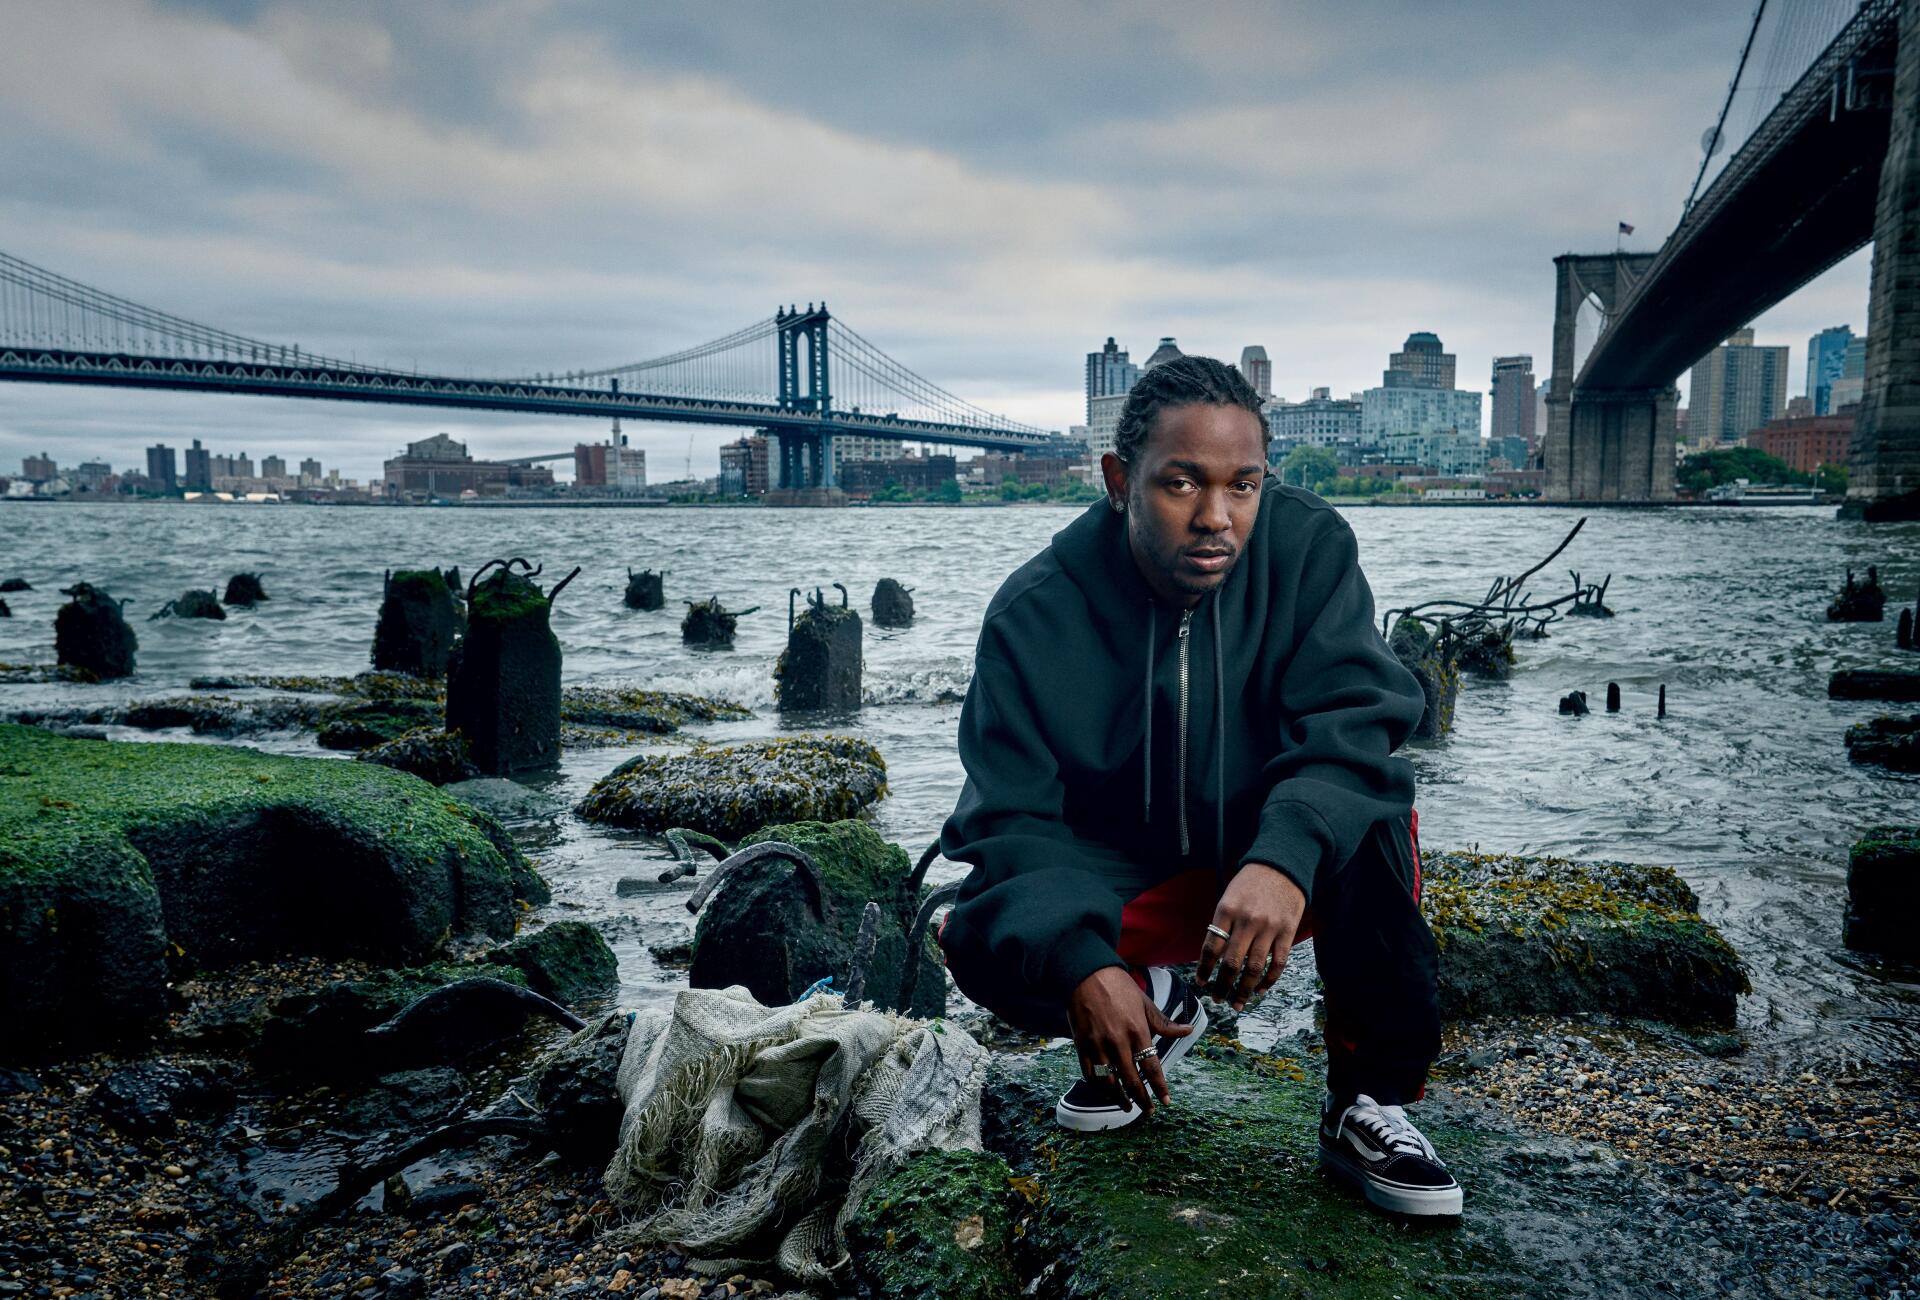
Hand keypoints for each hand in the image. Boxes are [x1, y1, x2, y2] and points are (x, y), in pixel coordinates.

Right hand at [1066, 966, 1194, 1116]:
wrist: (1086, 974)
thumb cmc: (1118, 987)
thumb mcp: (1145, 1003)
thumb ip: (1164, 1023)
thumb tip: (1188, 1030)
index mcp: (1137, 1030)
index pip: (1152, 1067)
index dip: (1160, 1087)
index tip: (1166, 1101)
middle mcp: (1118, 1041)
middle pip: (1132, 1080)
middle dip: (1142, 1099)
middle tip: (1149, 1110)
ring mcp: (1098, 1045)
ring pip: (1110, 1083)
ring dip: (1120, 1099)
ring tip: (1128, 1107)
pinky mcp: (1082, 1045)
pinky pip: (1090, 1074)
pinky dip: (1099, 1087)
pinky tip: (1107, 1093)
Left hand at [1196, 863, 1306, 1010]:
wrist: (1282, 865)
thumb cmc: (1251, 883)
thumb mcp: (1229, 897)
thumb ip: (1222, 925)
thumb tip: (1213, 958)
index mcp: (1227, 910)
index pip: (1212, 947)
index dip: (1204, 969)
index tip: (1201, 982)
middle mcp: (1247, 921)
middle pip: (1232, 963)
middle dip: (1222, 986)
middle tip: (1218, 999)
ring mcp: (1269, 928)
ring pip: (1254, 969)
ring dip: (1244, 990)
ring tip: (1237, 1003)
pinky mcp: (1287, 932)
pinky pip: (1277, 964)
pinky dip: (1268, 980)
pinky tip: (1260, 989)